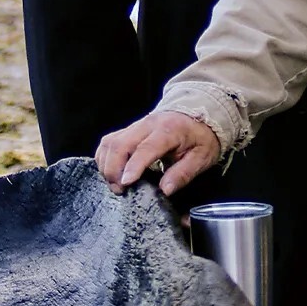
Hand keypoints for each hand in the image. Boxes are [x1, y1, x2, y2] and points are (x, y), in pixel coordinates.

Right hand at [96, 110, 221, 195]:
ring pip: (110, 142)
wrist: (197, 115)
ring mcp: (136, 126)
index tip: (126, 183)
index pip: (146, 148)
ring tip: (116, 183)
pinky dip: (105, 157)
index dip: (133, 166)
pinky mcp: (129, 130)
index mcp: (169, 130)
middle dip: (114, 169)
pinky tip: (111, 171)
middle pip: (120, 144)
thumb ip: (183, 174)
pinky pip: (109, 142)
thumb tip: (165, 190)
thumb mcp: (201, 158)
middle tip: (120, 190)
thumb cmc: (199, 137)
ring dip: (107, 165)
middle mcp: (148, 125)